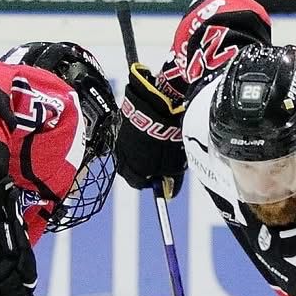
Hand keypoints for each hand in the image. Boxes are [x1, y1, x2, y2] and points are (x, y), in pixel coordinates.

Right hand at [114, 64, 188, 194]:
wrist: (160, 102)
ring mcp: (120, 136)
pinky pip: (129, 134)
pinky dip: (138, 136)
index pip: (137, 182)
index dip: (150, 182)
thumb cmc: (168, 134)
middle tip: (160, 162)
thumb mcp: (175, 163)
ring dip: (140, 151)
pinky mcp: (121, 121)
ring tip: (157, 143)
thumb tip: (169, 193)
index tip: (161, 179)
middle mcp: (122, 153)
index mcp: (133, 166)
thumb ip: (170, 179)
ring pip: (128, 150)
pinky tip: (151, 130)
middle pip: (129, 167)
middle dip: (143, 167)